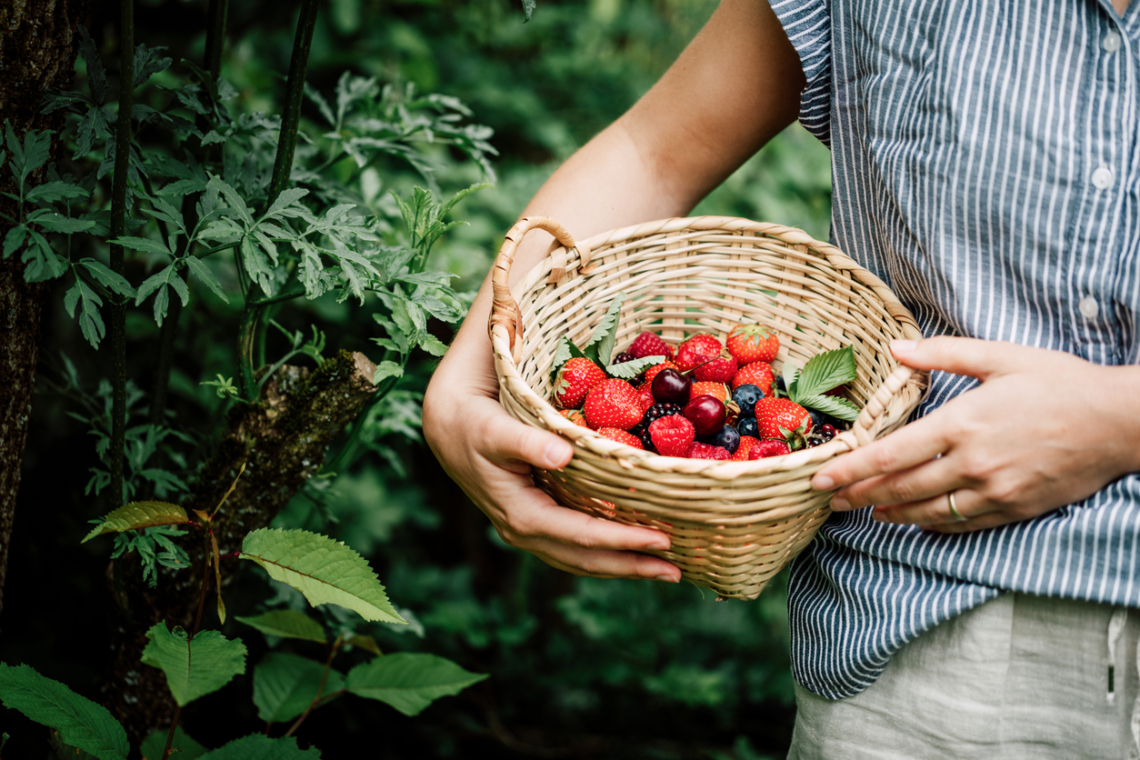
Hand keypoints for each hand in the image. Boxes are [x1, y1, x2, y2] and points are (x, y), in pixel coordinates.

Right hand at [422, 325, 680, 580]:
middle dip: (632, 566)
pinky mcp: (536, 522)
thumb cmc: (475, 423)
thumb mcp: (497, 429)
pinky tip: (632, 550)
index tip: (661, 539)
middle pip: (586, 560)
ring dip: (623, 566)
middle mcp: (525, 532)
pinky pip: (576, 547)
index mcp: (521, 514)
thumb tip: (563, 454)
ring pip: (581, 560)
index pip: (581, 536)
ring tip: (665, 569)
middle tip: (677, 569)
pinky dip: (606, 553)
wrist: (449, 426)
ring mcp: (530, 531)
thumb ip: (529, 441)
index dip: (622, 540)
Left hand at [809, 337, 1139, 532]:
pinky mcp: (1014, 507)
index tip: (821, 478)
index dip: (851, 468)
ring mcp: (994, 490)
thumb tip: (895, 347)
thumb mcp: (1000, 357)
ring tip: (865, 511)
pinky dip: (931, 524)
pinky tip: (913, 521)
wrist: (1119, 421)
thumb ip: (942, 354)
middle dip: (859, 495)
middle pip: (901, 487)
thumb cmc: (1059, 383)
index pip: (891, 453)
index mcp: (962, 423)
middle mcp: (972, 462)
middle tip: (828, 499)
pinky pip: (962, 523)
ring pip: (927, 510)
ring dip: (890, 513)